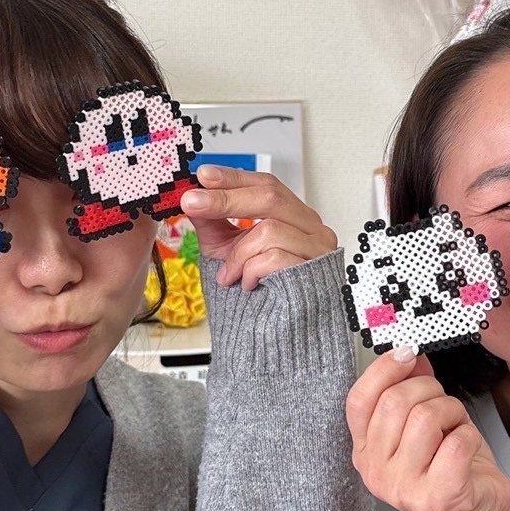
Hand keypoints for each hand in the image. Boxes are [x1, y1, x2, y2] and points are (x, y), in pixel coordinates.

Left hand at [179, 165, 336, 289]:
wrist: (278, 334)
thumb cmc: (260, 292)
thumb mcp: (228, 250)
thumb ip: (213, 221)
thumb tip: (191, 195)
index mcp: (295, 217)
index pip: (267, 184)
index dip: (234, 178)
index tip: (203, 176)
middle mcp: (312, 228)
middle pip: (271, 196)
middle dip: (226, 199)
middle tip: (192, 202)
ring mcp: (317, 249)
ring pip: (270, 229)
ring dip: (238, 253)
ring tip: (228, 275)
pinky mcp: (315, 272)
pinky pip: (274, 259)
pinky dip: (250, 271)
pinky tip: (247, 284)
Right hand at [347, 348, 509, 510]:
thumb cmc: (455, 470)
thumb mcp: (427, 424)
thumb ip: (411, 388)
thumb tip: (408, 354)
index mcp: (366, 453)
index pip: (359, 401)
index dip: (384, 369)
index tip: (408, 354)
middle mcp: (377, 474)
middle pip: (395, 402)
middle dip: (430, 390)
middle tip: (444, 405)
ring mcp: (406, 490)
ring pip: (426, 417)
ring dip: (452, 411)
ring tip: (456, 428)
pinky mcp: (441, 498)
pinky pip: (456, 441)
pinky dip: (468, 433)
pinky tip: (467, 449)